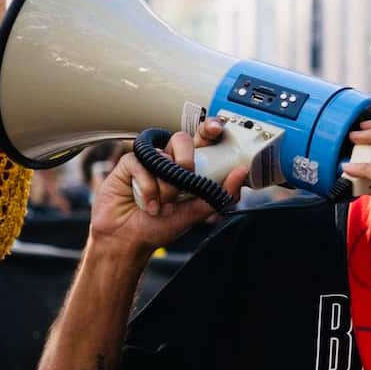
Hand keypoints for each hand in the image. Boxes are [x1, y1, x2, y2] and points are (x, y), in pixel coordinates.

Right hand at [89, 118, 247, 254]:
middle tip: (184, 184)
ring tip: (162, 205)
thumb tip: (241, 173)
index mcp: (188, 168)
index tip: (216, 129)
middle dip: (186, 161)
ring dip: (166, 188)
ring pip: (163, 156)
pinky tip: (147, 204)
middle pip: (181, 139)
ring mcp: (149, 160)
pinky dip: (147, 189)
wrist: (129, 240)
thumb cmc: (159, 227)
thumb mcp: (196, 213)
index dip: (209, 129)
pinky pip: (142, 165)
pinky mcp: (129, 163)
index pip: (201, 141)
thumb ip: (219, 194)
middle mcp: (169, 160)